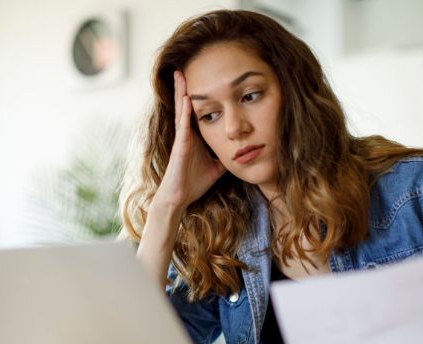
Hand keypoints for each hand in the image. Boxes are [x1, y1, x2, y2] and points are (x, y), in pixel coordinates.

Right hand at [153, 70, 225, 210]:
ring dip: (181, 92)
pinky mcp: (179, 147)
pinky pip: (182, 126)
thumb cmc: (194, 184)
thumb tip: (242, 151)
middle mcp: (185, 134)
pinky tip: (187, 99)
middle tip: (185, 66)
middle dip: (185, 86)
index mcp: (193, 136)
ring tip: (180, 74)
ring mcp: (181, 139)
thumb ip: (225, 155)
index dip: (198, 94)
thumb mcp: (217, 167)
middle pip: (186, 104)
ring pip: (181, 110)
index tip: (201, 77)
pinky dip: (185, 112)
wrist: (180, 199)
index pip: (196, 110)